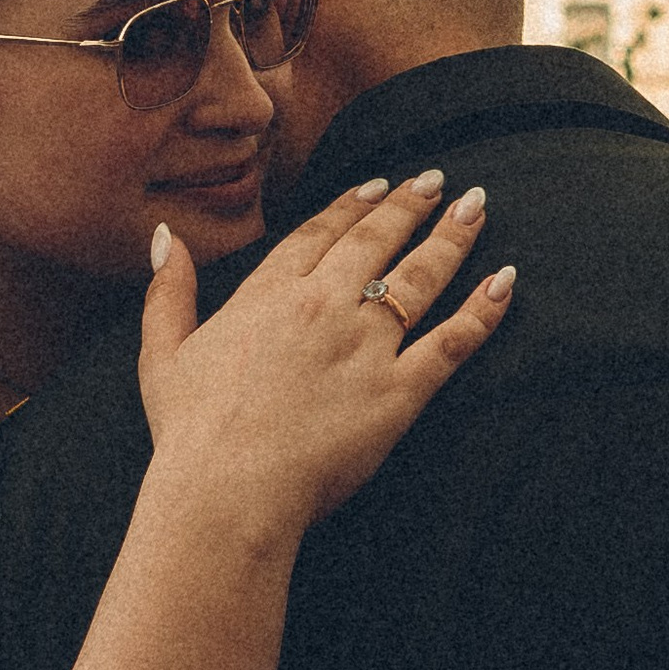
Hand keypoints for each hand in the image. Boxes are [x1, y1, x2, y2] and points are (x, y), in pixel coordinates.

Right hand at [138, 170, 511, 537]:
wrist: (228, 489)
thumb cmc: (190, 431)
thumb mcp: (162, 353)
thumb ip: (169, 291)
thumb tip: (167, 238)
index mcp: (269, 294)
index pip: (320, 233)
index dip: (353, 205)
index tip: (379, 185)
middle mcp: (323, 306)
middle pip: (377, 241)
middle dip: (411, 206)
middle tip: (438, 180)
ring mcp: (365, 346)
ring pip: (420, 278)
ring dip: (452, 239)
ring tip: (476, 209)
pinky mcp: (398, 392)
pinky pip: (452, 341)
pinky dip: (483, 310)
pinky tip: (505, 282)